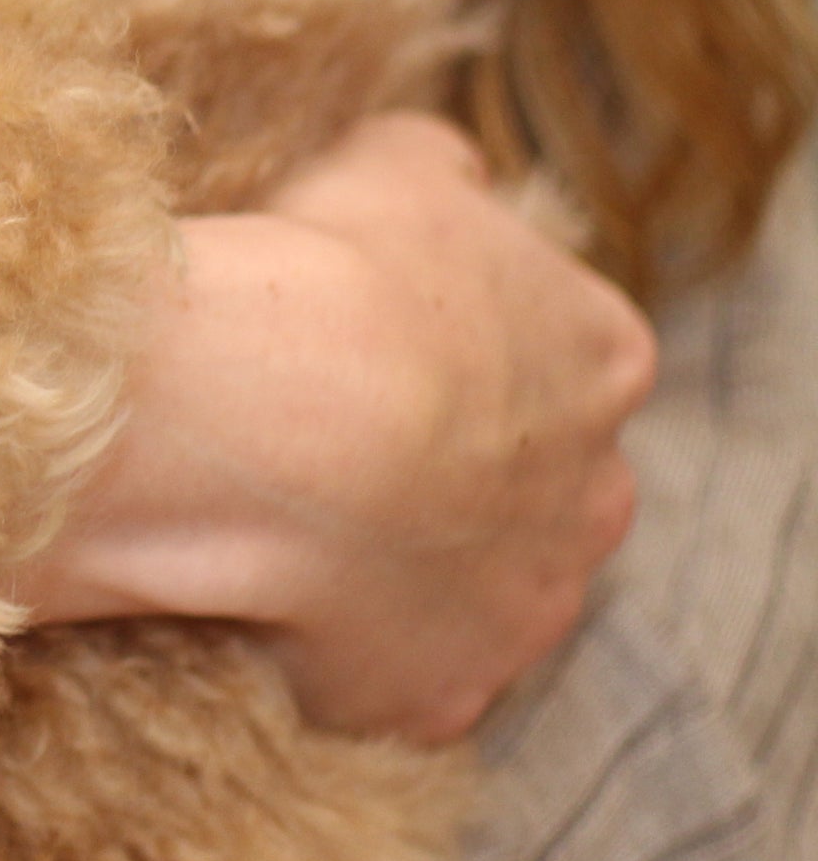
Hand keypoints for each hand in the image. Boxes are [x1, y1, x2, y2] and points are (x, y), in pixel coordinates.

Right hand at [15, 114, 655, 738]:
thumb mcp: (391, 166)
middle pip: (529, 484)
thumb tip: (446, 173)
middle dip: (448, 470)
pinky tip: (262, 599)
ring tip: (282, 520)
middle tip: (329, 434)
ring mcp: (522, 608)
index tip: (373, 338)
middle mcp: (591, 494)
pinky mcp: (436, 695)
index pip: (558, 355)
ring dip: (396, 566)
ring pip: (467, 590)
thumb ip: (438, 173)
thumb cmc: (337, 274)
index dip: (459, 348)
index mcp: (597, 357)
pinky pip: (387, 680)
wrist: (277, 417)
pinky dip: (334, 652)